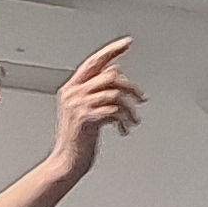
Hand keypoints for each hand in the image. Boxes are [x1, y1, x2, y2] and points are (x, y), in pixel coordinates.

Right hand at [50, 39, 141, 176]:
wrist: (66, 163)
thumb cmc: (76, 140)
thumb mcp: (82, 111)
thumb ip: (94, 92)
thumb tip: (116, 75)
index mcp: (71, 89)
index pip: (93, 62)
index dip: (111, 50)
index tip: (127, 43)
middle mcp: (73, 94)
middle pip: (110, 76)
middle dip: (131, 87)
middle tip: (140, 98)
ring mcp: (79, 106)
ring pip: (116, 93)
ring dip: (130, 107)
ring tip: (134, 119)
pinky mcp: (87, 119)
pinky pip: (115, 110)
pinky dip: (125, 120)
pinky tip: (124, 129)